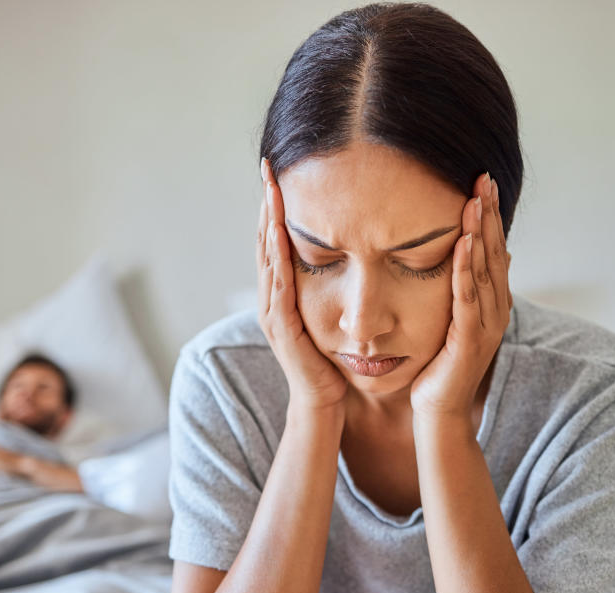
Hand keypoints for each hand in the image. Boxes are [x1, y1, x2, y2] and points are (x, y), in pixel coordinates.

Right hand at [258, 158, 347, 411]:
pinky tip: (279, 235)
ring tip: (270, 190)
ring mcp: (272, 312)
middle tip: (268, 168)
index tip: (280, 173)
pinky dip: (277, 258)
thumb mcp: (329, 316)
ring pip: (267, 258)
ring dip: (267, 222)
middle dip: (266, 203)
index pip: (277, 240)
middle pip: (265, 240)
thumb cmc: (330, 361)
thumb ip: (332, 288)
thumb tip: (349, 256)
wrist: (323, 403)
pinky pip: (278, 286)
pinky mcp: (282, 328)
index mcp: (283, 291)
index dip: (276, 207)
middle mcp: (271, 297)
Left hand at [410, 173, 511, 421]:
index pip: (494, 251)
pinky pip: (468, 297)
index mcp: (492, 303)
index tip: (483, 184)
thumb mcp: (453, 320)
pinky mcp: (470, 339)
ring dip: (481, 233)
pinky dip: (466, 268)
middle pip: (496, 253)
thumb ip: (464, 290)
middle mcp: (496, 310)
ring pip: (485, 271)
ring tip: (475, 201)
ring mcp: (486, 325)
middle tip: (484, 178)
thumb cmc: (439, 365)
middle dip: (490, 215)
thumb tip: (479, 254)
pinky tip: (464, 243)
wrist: (438, 410)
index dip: (491, 217)